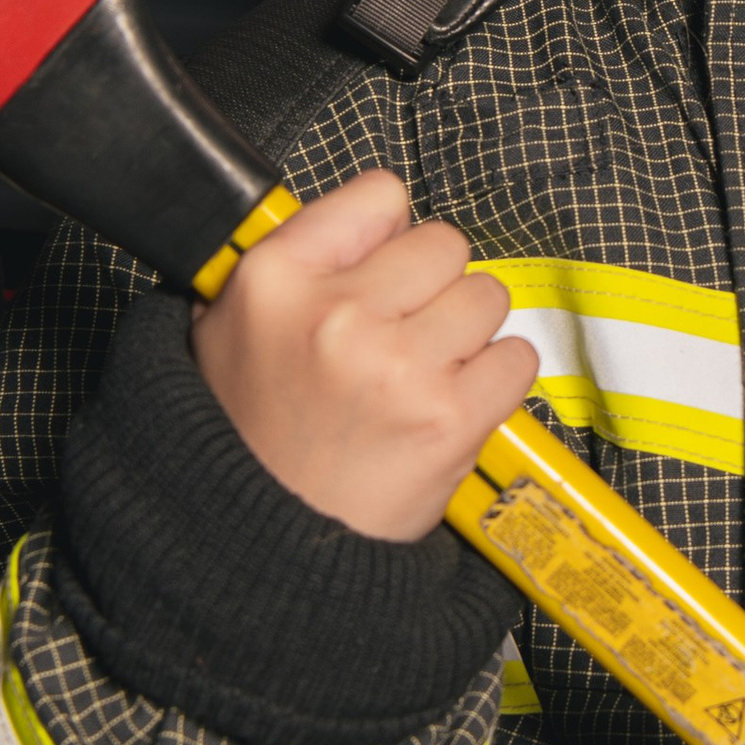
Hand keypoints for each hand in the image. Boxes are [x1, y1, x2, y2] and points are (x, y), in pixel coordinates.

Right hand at [190, 169, 536, 541]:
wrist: (263, 549)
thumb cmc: (248, 438)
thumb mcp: (228, 327)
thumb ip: (295, 259)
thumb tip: (377, 221)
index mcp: (275, 278)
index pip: (380, 195)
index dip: (390, 232)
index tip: (385, 267)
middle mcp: (337, 313)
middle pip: (444, 245)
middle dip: (433, 288)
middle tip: (403, 337)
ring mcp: (398, 366)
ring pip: (487, 297)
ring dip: (467, 335)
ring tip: (423, 376)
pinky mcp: (450, 419)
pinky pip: (516, 358)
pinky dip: (496, 381)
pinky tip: (452, 405)